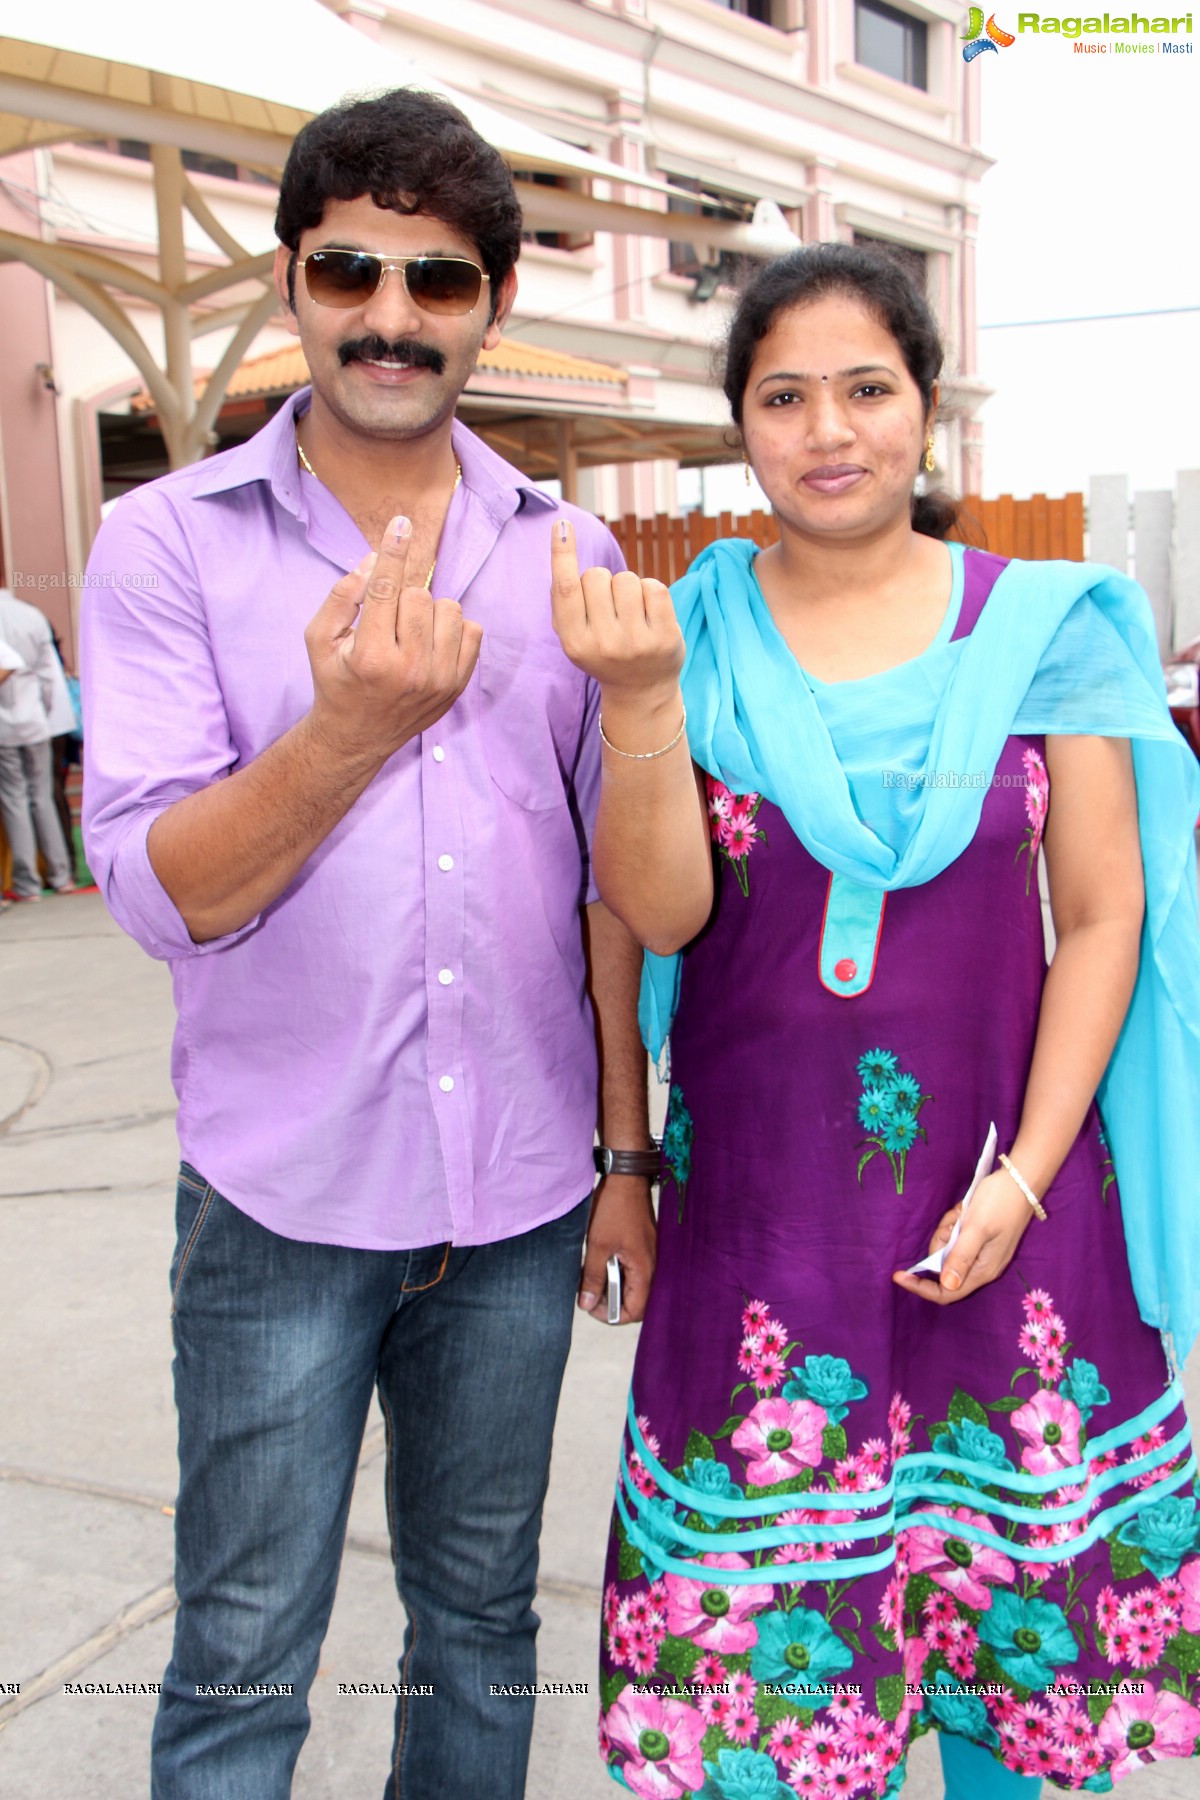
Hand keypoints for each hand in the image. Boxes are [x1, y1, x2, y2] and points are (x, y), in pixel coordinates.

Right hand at [304, 515, 481, 764]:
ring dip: (428, 611)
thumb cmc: (336, 681)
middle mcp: (409, 669)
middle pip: (418, 595)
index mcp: (371, 656)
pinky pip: (472, 630)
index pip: (385, 589)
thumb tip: (375, 560)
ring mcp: (439, 680)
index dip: (393, 551)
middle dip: (401, 597)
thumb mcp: (319, 639)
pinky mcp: (458, 686)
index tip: (401, 523)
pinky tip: (430, 643)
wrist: (358, 736)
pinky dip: (452, 628)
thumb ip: (342, 596)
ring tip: (409, 632)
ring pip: (448, 609)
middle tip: (387, 622)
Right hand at [550, 519, 683, 701]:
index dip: (562, 554)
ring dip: (628, 588)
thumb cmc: (603, 651)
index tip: (562, 525)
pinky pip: (654, 587)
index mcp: (575, 643)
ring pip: (626, 579)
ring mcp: (637, 642)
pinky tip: (649, 613)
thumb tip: (561, 544)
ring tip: (630, 613)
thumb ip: (563, 600)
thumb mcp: (575, 635)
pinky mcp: (665, 637)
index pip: (566, 589)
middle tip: (609, 608)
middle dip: (602, 582)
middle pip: (597, 576)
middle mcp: (604, 644)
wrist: (641, 690)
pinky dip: (651, 591)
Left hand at [577, 1175, 656, 1323]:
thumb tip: (587, 1304)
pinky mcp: (644, 1246)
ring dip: (613, 1286)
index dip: (612, 1315)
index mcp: (645, 1269)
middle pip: (636, 1301)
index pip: (635, 1310)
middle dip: (612, 1302)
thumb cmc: (615, 1209)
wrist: (626, 1178)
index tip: (591, 1307)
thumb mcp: (598, 1245)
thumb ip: (593, 1278)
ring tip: (592, 1277)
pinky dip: (618, 1272)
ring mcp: (650, 1255)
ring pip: (634, 1285)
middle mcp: (653, 1265)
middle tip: (589, 1294)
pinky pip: (634, 1270)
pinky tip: (601, 1262)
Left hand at [892, 1170, 1033, 1304]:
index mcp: (983, 1270)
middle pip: (944, 1267)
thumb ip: (961, 1256)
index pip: (946, 1292)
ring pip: (949, 1248)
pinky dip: (956, 1223)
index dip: (921, 1287)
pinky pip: (957, 1237)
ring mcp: (982, 1252)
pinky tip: (965, 1210)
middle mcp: (982, 1267)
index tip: (898, 1275)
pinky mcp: (980, 1239)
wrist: (1022, 1180)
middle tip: (952, 1221)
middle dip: (940, 1243)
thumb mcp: (976, 1228)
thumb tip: (948, 1285)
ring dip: (949, 1229)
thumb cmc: (1000, 1203)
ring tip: (963, 1212)